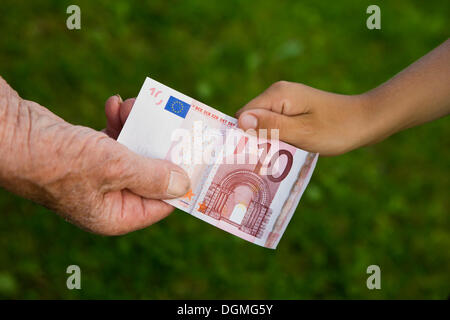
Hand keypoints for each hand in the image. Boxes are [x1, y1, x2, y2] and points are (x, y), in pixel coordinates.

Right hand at [0, 77, 189, 234]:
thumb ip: (153, 176)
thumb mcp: (115, 167)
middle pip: (149, 174)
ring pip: (133, 152)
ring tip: (135, 105)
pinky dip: (118, 123)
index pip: (161, 203)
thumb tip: (184, 186)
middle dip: (158, 146)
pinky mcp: (88, 154)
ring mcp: (97, 176)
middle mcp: (108, 199)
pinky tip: (116, 104)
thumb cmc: (57, 159)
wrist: (9, 134)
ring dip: (137, 127)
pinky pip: (114, 140)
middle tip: (172, 123)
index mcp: (116, 215)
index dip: (179, 181)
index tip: (195, 158)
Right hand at [236, 81, 369, 155]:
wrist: (366, 121)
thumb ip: (271, 126)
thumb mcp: (302, 132)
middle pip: (251, 118)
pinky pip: (275, 122)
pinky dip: (276, 136)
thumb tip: (239, 120)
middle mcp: (278, 93)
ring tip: (272, 159)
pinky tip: (283, 150)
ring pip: (262, 122)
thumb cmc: (336, 129)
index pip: (243, 115)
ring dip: (265, 140)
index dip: (242, 135)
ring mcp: (286, 100)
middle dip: (253, 139)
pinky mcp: (293, 108)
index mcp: (278, 95)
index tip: (246, 157)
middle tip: (260, 162)